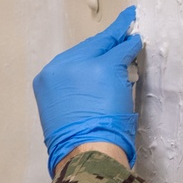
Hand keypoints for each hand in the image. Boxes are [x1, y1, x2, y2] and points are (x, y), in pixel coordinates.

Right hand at [33, 6, 141, 176]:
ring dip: (119, 41)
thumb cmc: (71, 142)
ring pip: (106, 45)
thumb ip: (70, 92)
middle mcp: (61, 67)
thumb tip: (88, 87)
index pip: (71, 61)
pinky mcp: (106, 65)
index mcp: (46, 79)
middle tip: (118, 32)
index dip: (87, 55)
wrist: (83, 150)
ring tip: (129, 32)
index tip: (97, 50)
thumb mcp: (59, 113)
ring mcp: (84, 64)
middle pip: (88, 48)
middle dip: (105, 42)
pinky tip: (136, 40)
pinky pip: (123, 49)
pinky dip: (131, 44)